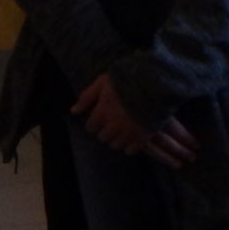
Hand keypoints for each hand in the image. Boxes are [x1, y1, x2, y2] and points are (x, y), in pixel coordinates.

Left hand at [71, 74, 198, 167]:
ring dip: (117, 139)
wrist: (155, 82)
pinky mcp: (143, 137)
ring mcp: (128, 133)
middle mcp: (113, 126)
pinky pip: (131, 150)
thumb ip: (87, 97)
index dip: (95, 122)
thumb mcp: (103, 82)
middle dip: (105, 131)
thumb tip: (74, 111)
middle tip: (113, 123)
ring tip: (123, 129)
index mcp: (102, 113)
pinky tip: (133, 135)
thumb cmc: (127, 79)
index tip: (101, 118)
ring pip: (116, 145)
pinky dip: (130, 145)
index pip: (91, 128)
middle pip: (103, 138)